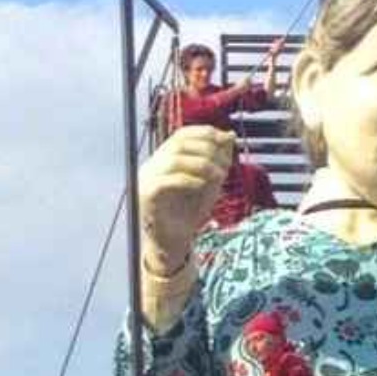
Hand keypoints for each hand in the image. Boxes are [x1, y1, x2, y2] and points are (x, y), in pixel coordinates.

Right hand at [140, 126, 234, 275]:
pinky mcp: (147, 196)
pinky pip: (166, 182)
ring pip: (173, 160)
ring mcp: (147, 179)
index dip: (204, 133)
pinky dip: (188, 180)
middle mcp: (153, 164)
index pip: (182, 135)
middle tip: (225, 164)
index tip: (225, 139)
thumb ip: (218, 160)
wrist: (174, 243)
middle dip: (206, 150)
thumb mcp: (210, 183)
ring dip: (201, 164)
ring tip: (219, 176)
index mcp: (165, 158)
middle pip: (178, 144)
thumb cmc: (190, 213)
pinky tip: (202, 186)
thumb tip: (229, 135)